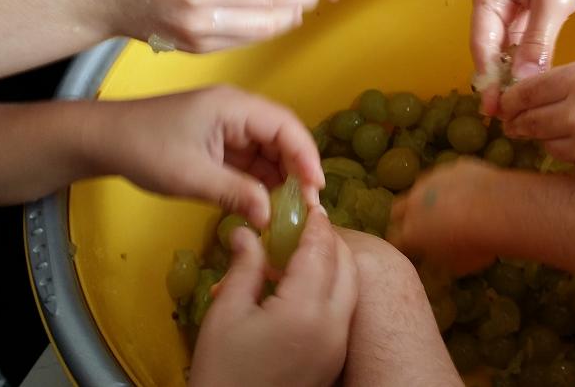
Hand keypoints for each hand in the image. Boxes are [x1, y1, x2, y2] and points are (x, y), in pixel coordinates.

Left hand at [89, 86, 324, 227]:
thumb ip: (235, 194)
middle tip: (307, 208)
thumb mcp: (191, 176)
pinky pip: (251, 160)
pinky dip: (260, 181)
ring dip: (279, 179)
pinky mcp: (220, 141)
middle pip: (282, 138)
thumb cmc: (144, 149)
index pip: (285, 126)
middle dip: (296, 171)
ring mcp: (229, 126)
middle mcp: (238, 111)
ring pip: (268, 151)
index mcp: (234, 107)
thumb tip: (270, 217)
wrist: (103, 140)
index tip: (316, 189)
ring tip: (289, 211)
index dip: (306, 157)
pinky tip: (265, 204)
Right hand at [189, 210, 357, 386]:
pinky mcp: (336, 358)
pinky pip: (346, 309)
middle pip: (346, 265)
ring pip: (351, 287)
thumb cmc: (223, 372)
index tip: (307, 204)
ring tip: (305, 251)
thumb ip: (245, 267)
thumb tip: (247, 231)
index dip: (315, 223)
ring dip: (336, 262)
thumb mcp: (226, 315)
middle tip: (306, 225)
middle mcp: (333, 325)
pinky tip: (307, 285)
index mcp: (305, 309)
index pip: (320, 250)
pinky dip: (335, 287)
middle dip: (329, 239)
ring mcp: (338, 344)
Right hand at [387, 159, 501, 274]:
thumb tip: (436, 261)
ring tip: (448, 206)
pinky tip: (469, 191)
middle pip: (397, 209)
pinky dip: (452, 184)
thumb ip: (440, 262)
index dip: (402, 245)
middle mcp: (414, 203)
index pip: (395, 240)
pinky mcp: (452, 167)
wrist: (495, 209)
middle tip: (420, 226)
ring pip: (421, 187)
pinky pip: (447, 175)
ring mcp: (432, 180)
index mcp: (411, 232)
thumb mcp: (457, 266)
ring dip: (427, 197)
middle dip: (404, 217)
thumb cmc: (474, 245)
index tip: (409, 250)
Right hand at [472, 0, 574, 114]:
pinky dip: (529, 67)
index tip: (495, 109)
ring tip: (520, 110)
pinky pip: (524, 49)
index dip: (488, 78)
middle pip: (490, 51)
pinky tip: (535, 88)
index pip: (482, 43)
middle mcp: (494, 3)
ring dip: (513, 78)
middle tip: (508, 118)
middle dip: (498, 82)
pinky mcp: (533, 17)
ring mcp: (513, 11)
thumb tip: (524, 81)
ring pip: (507, 53)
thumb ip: (538, 40)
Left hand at [500, 60, 574, 188]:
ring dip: (552, 141)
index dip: (511, 99)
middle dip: (521, 122)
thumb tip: (533, 93)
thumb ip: (574, 83)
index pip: (523, 91)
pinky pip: (573, 167)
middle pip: (527, 122)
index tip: (506, 104)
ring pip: (547, 146)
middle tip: (518, 124)